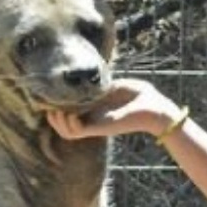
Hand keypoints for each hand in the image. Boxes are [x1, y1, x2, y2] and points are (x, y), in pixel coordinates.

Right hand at [46, 78, 183, 139]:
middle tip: (50, 107)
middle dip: (53, 118)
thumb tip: (87, 74)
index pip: (70, 114)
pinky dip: (69, 124)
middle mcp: (94, 119)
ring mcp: (96, 125)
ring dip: (58, 122)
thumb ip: (101, 82)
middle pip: (64, 127)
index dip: (57, 108)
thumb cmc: (142, 95)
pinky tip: (69, 114)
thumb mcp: (117, 85)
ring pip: (67, 132)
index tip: (50, 98)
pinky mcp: (101, 128)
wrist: (156, 107)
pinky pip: (77, 132)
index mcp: (96, 109)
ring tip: (57, 111)